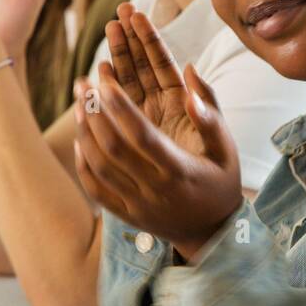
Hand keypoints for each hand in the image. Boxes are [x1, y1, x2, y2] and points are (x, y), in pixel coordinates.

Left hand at [71, 4, 241, 259]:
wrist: (213, 234)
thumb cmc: (221, 181)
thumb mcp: (226, 149)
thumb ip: (209, 114)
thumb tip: (190, 71)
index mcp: (180, 169)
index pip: (142, 136)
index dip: (121, 108)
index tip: (105, 82)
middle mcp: (155, 189)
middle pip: (113, 149)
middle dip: (94, 114)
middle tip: (83, 85)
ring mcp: (137, 204)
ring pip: (99, 167)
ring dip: (84, 133)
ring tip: (79, 104)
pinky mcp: (126, 215)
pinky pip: (95, 190)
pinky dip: (83, 163)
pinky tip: (80, 139)